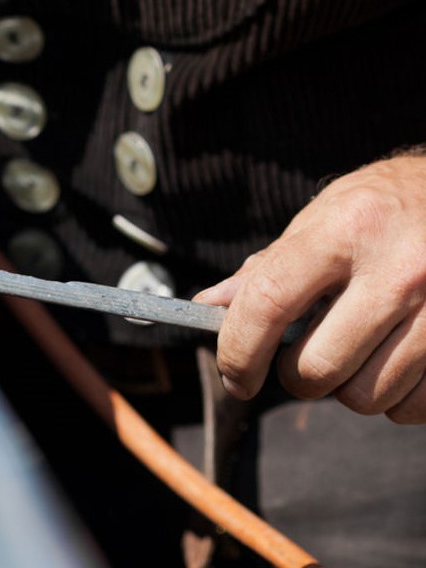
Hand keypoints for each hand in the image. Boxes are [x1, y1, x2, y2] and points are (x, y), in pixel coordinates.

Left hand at [195, 154, 425, 423]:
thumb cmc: (385, 209)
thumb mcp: (324, 218)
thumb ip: (270, 266)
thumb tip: (208, 307)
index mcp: (345, 230)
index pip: (270, 302)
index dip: (239, 351)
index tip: (236, 378)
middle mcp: (398, 268)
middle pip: (317, 367)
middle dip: (295, 376)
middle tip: (302, 357)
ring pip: (366, 396)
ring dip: (347, 387)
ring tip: (355, 350)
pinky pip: (413, 407)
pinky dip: (394, 398)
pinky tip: (393, 361)